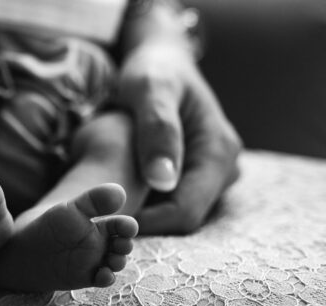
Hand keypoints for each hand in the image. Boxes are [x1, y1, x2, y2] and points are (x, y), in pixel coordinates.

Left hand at [117, 40, 241, 233]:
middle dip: (143, 219)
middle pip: (181, 218)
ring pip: (174, 213)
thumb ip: (157, 128)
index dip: (147, 223)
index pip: (185, 212)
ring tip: (109, 198)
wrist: (161, 61)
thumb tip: (163, 181)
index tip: (107, 218)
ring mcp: (212, 175)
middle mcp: (224, 170)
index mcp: (220, 152)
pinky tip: (121, 189)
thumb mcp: (150, 88)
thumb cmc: (154, 69)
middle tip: (101, 210)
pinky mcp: (196, 176)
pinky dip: (146, 201)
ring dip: (143, 211)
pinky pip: (170, 202)